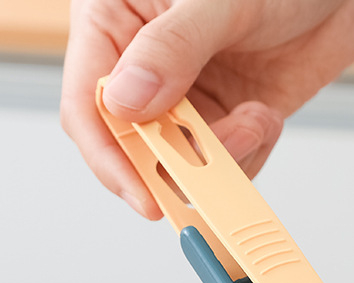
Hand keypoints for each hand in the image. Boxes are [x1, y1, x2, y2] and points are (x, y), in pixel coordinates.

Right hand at [61, 0, 353, 218]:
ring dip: (223, 158)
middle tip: (208, 175)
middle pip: (132, 143)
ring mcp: (185, 99)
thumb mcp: (221, 2)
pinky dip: (248, 155)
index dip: (109, 155)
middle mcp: (145, 65)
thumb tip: (125, 101)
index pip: (89, 100)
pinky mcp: (223, 121)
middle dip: (174, 164)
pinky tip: (264, 116)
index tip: (142, 193)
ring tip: (255, 119)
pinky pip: (223, 164)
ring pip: (182, 162)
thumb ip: (172, 48)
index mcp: (117, 20)